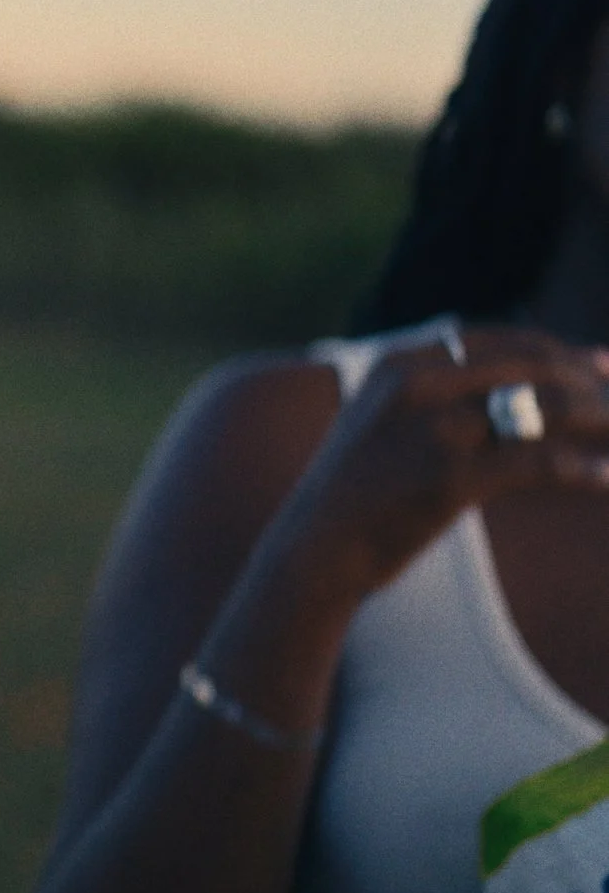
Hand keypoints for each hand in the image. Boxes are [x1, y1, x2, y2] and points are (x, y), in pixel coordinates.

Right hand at [282, 328, 608, 599]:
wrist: (313, 549)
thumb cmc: (357, 491)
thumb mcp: (381, 420)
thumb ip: (434, 391)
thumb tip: (515, 375)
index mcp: (399, 363)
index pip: (504, 342)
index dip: (562, 352)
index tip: (601, 366)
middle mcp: (415, 385)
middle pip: (533, 367)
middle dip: (590, 382)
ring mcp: (432, 430)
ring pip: (546, 409)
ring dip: (601, 418)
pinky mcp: (449, 477)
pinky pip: (541, 463)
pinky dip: (584, 470)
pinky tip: (605, 477)